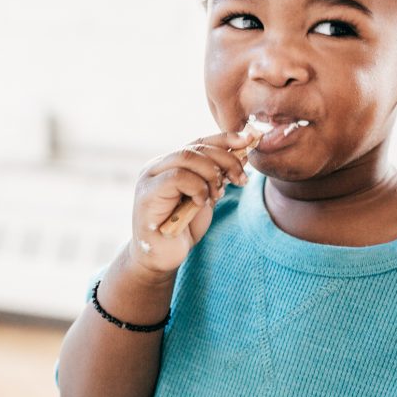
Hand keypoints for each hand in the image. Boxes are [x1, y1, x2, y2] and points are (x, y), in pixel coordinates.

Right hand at [129, 131, 253, 275]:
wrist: (163, 257)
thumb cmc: (184, 227)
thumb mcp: (207, 196)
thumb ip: (218, 175)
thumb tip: (242, 151)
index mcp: (172, 163)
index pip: (200, 142)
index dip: (225, 139)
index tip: (249, 140)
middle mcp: (158, 165)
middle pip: (196, 148)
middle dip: (225, 160)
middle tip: (240, 179)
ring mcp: (150, 178)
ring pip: (186, 157)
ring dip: (211, 175)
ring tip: (218, 194)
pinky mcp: (147, 193)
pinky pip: (177, 177)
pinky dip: (197, 187)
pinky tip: (201, 202)